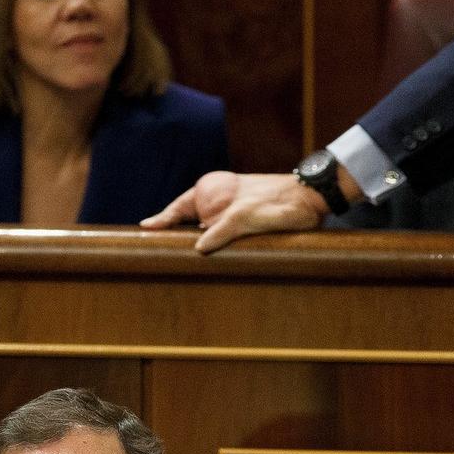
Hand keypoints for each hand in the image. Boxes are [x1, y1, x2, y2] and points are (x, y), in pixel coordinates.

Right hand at [140, 172, 329, 253]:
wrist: (310, 200)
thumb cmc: (277, 202)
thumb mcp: (245, 216)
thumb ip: (221, 230)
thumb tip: (198, 249)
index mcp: (212, 190)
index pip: (178, 208)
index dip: (161, 221)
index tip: (144, 230)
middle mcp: (218, 201)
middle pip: (188, 223)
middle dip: (175, 238)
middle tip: (156, 255)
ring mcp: (229, 214)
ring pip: (205, 234)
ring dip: (197, 247)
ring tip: (178, 263)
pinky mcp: (243, 227)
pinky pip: (221, 241)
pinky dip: (214, 251)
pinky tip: (209, 264)